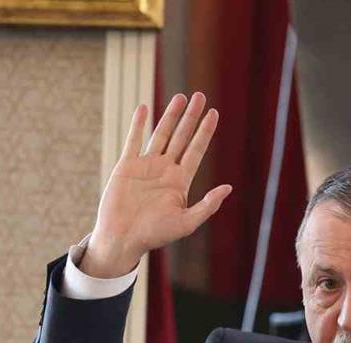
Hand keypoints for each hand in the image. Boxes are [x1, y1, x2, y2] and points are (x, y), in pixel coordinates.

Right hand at [82, 92, 231, 276]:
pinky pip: (133, 140)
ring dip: (170, 116)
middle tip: (200, 95)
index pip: (196, 150)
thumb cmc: (154, 235)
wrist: (122, 239)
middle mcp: (165, 170)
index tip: (213, 113)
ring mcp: (146, 166)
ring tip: (180, 96)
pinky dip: (138, 124)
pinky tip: (144, 108)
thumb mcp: (186, 223)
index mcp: (180, 181)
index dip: (204, 132)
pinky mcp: (127, 166)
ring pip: (161, 134)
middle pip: (181, 137)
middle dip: (191, 117)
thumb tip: (228, 188)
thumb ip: (207, 206)